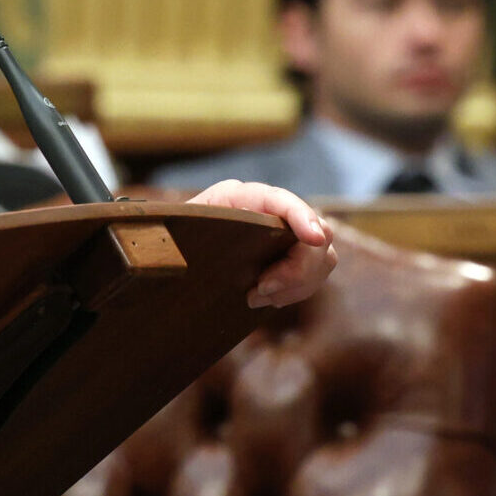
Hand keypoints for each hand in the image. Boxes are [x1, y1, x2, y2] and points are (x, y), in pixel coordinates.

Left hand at [188, 178, 337, 305]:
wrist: (181, 256)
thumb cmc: (175, 239)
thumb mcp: (174, 232)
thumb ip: (181, 232)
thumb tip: (191, 246)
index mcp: (239, 196)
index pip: (278, 199)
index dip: (300, 215)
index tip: (314, 237)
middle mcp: (271, 210)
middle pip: (314, 232)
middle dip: (296, 268)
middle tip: (261, 289)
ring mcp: (288, 232)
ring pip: (322, 257)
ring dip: (296, 284)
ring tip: (256, 297)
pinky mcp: (295, 255)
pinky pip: (316, 274)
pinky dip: (296, 291)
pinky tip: (267, 298)